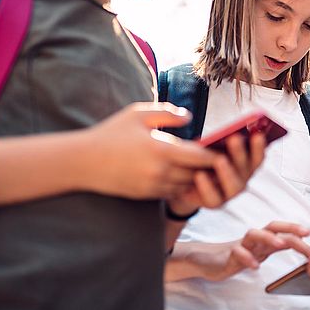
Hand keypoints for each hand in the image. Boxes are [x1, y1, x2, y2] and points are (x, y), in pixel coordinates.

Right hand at [82, 102, 217, 198]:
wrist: (83, 162)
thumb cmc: (111, 133)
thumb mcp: (138, 114)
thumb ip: (168, 113)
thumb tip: (190, 118)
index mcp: (161, 150)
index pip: (199, 156)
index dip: (215, 154)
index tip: (226, 147)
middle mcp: (160, 172)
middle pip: (197, 173)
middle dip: (209, 167)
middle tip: (224, 158)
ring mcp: (153, 186)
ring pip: (187, 185)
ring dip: (196, 177)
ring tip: (208, 167)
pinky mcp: (146, 195)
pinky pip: (172, 192)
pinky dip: (182, 184)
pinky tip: (186, 174)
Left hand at [167, 132, 266, 214]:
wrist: (188, 181)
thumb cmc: (205, 158)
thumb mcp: (213, 147)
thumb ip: (223, 140)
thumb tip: (228, 131)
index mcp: (248, 163)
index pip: (258, 155)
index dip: (259, 146)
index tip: (257, 134)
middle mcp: (243, 178)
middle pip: (247, 168)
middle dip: (240, 153)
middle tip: (234, 138)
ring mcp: (231, 193)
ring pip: (234, 185)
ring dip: (228, 172)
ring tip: (219, 160)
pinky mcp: (215, 203)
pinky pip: (213, 197)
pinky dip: (207, 186)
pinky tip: (199, 175)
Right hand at [201, 222, 309, 281]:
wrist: (210, 260)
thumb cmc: (239, 254)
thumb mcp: (261, 250)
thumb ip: (277, 245)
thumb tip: (297, 241)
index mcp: (263, 238)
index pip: (282, 229)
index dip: (296, 229)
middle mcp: (254, 239)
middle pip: (272, 226)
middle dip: (289, 227)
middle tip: (304, 233)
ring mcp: (241, 245)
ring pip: (253, 234)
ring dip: (268, 237)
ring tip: (280, 244)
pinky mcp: (229, 256)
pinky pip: (237, 254)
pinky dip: (247, 258)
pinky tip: (255, 267)